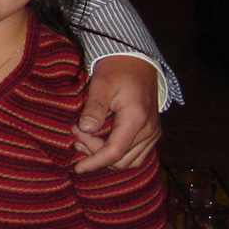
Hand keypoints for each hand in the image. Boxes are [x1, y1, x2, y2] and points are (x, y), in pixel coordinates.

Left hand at [72, 55, 160, 172]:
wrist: (137, 61)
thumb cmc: (117, 70)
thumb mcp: (102, 84)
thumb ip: (94, 107)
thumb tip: (85, 129)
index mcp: (137, 119)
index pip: (115, 152)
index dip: (95, 162)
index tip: (78, 167)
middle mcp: (149, 130)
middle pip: (121, 159)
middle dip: (96, 154)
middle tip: (76, 133)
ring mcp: (153, 133)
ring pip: (130, 161)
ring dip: (106, 156)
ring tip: (83, 140)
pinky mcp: (151, 132)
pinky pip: (136, 154)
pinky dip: (117, 154)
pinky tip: (98, 141)